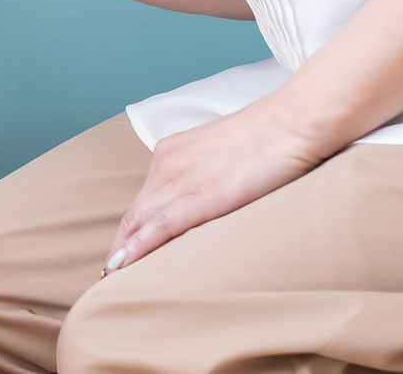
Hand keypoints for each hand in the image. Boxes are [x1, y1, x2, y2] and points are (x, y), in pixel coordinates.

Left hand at [104, 98, 331, 272]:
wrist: (291, 124)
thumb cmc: (270, 137)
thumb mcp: (223, 153)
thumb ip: (205, 173)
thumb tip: (208, 196)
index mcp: (171, 151)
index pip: (144, 198)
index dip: (131, 226)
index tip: (124, 247)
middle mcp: (166, 164)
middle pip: (134, 213)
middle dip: (121, 244)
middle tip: (111, 272)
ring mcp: (179, 180)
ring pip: (139, 223)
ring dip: (124, 252)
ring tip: (113, 278)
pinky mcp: (198, 198)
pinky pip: (158, 228)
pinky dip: (138, 249)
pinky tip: (125, 266)